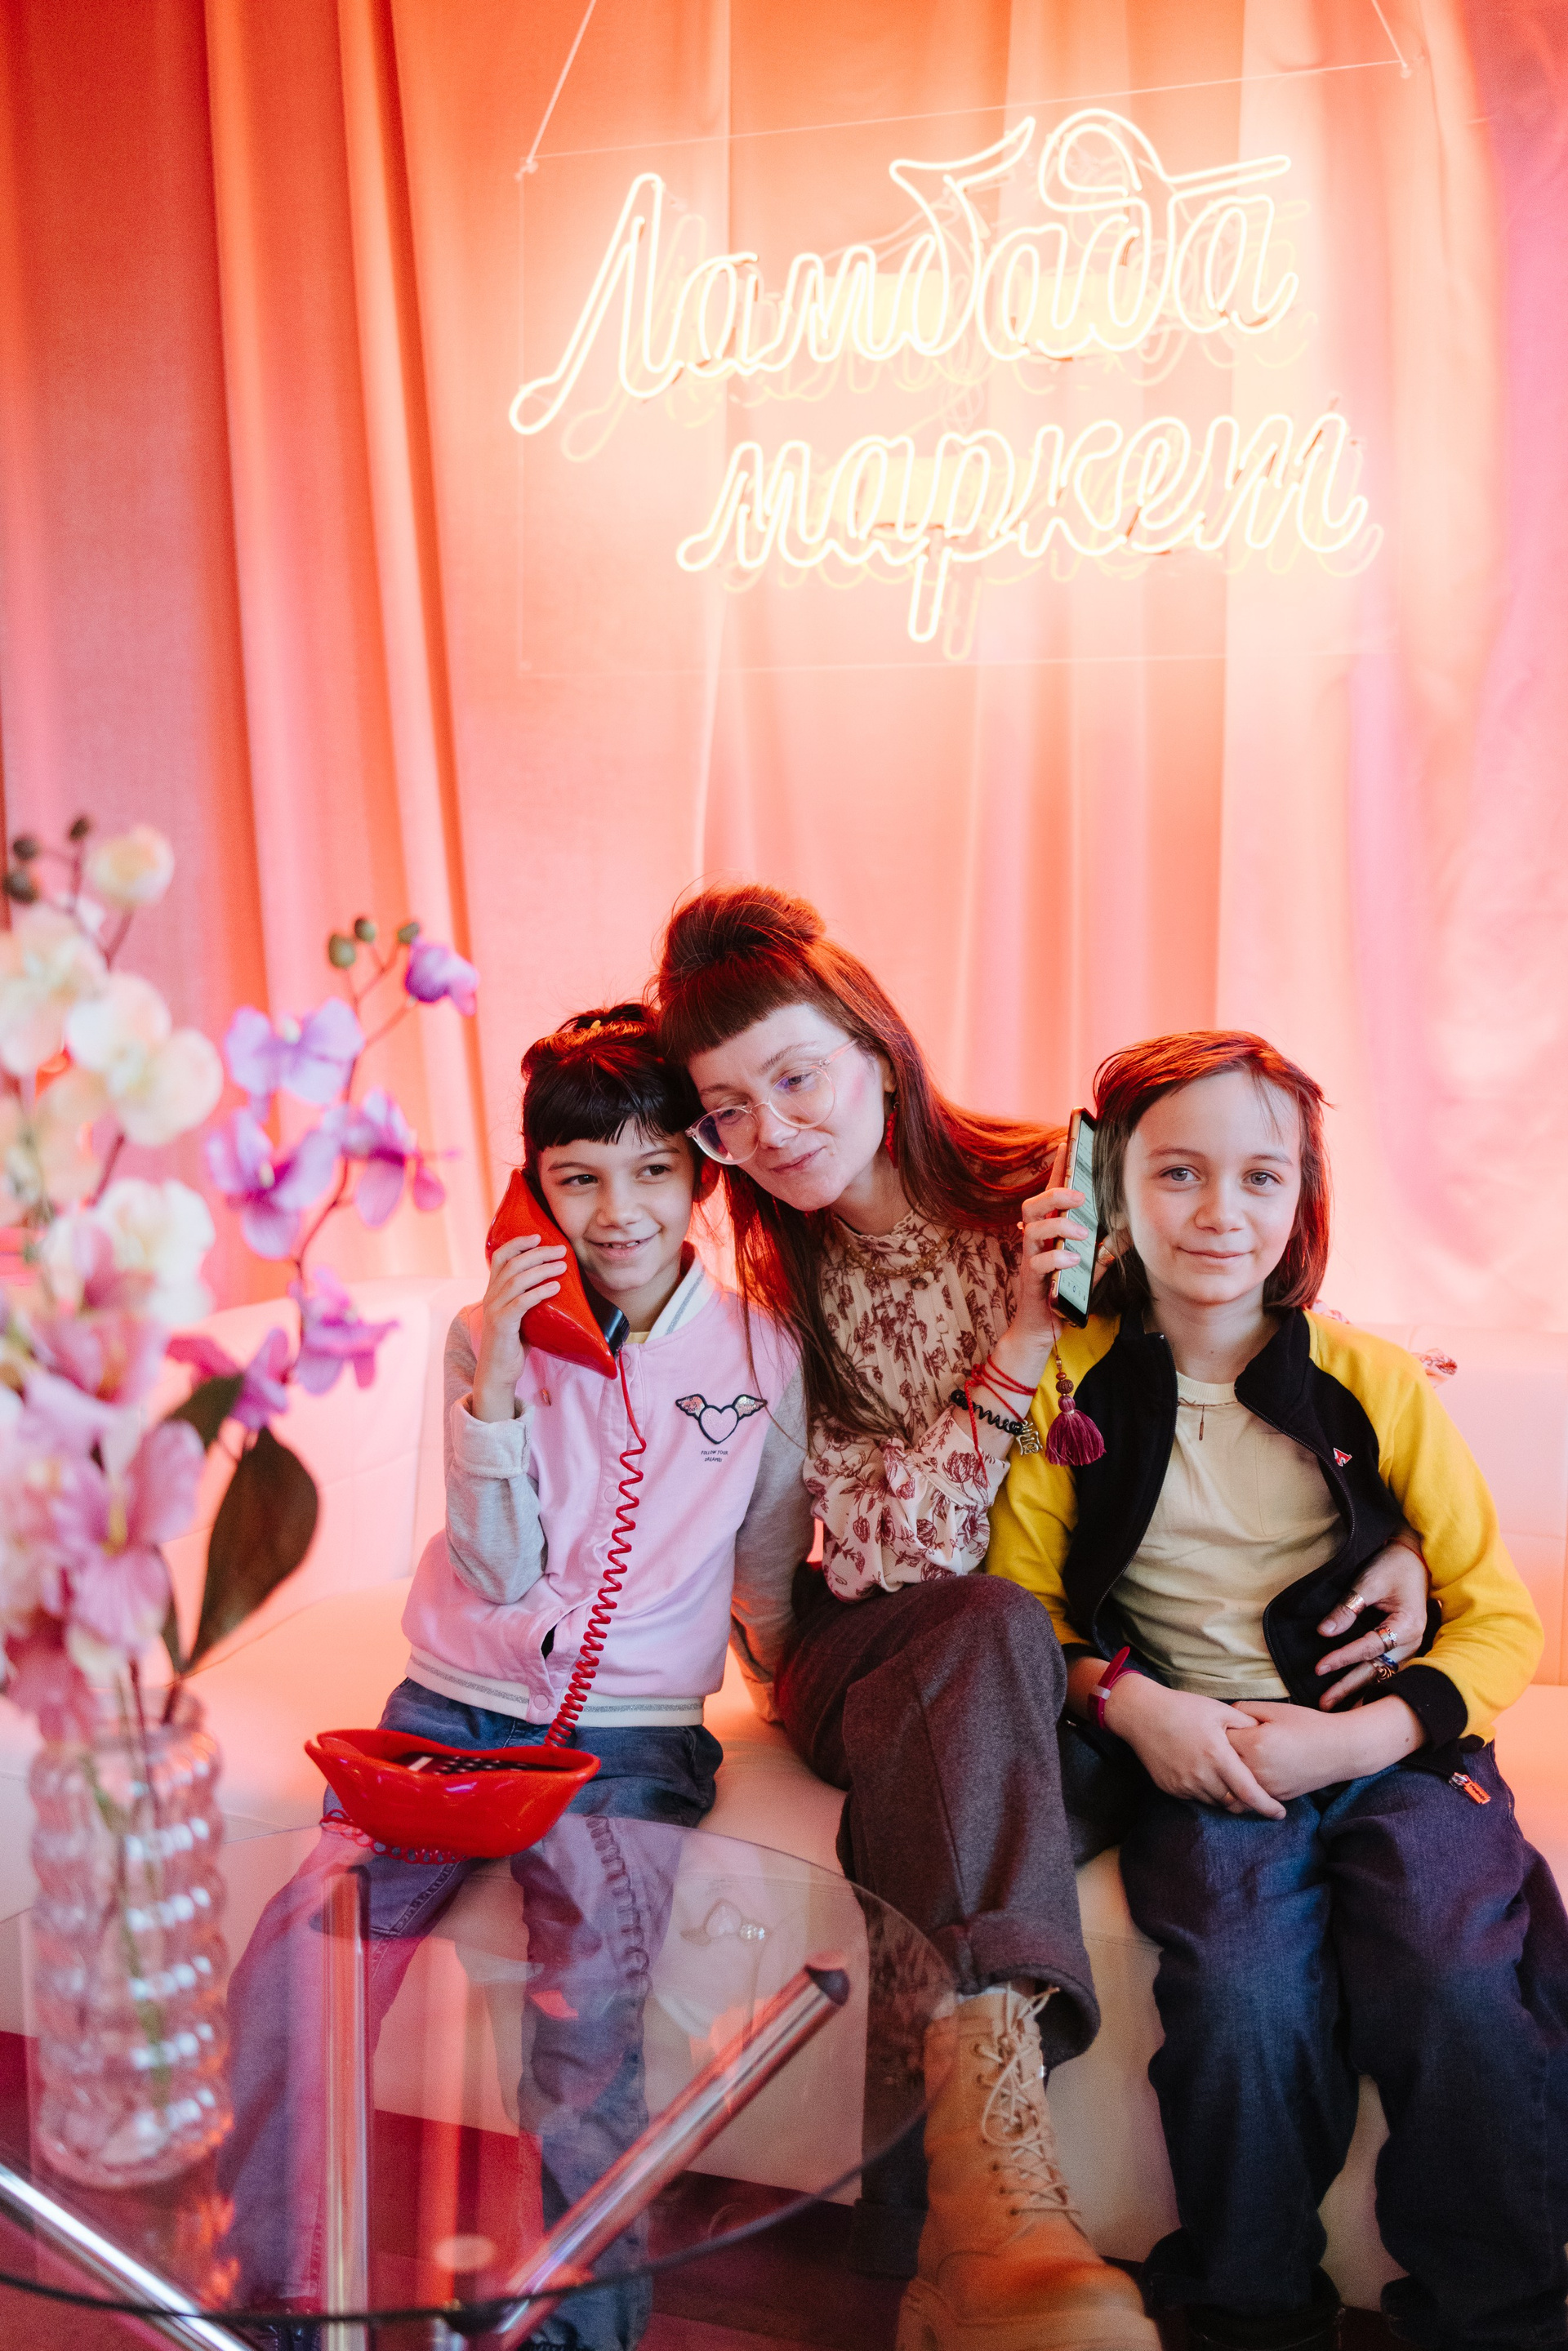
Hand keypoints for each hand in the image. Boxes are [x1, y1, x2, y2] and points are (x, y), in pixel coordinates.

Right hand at [471, 1233, 569, 1420]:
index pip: (500, 1257)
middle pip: (512, 1264)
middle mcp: (490, 1296)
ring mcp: (494, 1310)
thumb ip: (528, 1298)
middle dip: (537, 1253)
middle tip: (560, 1250)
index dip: (517, 1243)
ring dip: (541, 1270)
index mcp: (493, 1290)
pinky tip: (555, 1287)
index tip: (537, 1236)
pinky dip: (539, 1292)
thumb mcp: (520, 1314)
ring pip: (516, 1281)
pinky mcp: (502, 1325)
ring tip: (562, 1266)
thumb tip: (555, 1283)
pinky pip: (521, 1303)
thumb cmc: (513, 1343)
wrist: (498, 1372)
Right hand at [993, 1138, 1090, 1382]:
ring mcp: (1030, 1260)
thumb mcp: (1089, 1271)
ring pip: (1032, 1229)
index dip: (1057, 1167)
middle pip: (1033, 1204)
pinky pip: (1038, 1263)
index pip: (1051, 1194)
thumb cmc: (1063, 1296)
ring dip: (1059, 1226)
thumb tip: (1123, 1237)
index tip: (1066, 1141)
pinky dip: (1057, 1258)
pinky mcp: (1030, 1281)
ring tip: (1082, 1233)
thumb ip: (1102, 1254)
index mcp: (1050, 1233)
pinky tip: (1073, 1260)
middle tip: (1081, 1196)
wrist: (1042, 1331)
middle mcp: (1036, 1242)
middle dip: (1056, 1194)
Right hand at [1102, 1674, 1287, 1818]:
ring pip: (1214, 1802)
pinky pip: (1195, 1797)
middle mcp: (1201, 1776)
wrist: (1141, 1714)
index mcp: (1217, 1756)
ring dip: (1224, 1795)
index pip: (1249, 1792)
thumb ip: (1245, 1724)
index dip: (1267, 1806)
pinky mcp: (1171, 1788)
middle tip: (1252, 1789)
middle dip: (1245, 1800)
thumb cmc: (1182, 1708)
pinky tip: (1202, 1772)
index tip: (1280, 1813)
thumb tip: (1265, 1735)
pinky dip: (1205, 1790)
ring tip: (1225, 1776)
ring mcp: (1184, 1784)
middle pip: (1233, 1802)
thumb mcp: (1219, 1709)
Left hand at [1228, 1696, 1422, 1799]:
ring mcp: (1266, 1787)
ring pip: (1232, 1783)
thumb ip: (1244, 1710)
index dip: (1219, 1730)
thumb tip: (1224, 1717)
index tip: (1224, 1726)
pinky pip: (1249, 1795)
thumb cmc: (1307, 1725)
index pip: (1218, 1739)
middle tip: (1226, 1742)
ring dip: (1230, 1772)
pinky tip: (1248, 1773)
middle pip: (1222, 1764)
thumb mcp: (1275, 1709)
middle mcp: (1256, 1770)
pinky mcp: (1275, 1796)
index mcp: (1254, 1744)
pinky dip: (1243, 1786)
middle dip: (1220, 1753)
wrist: (1340, 1750)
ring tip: (1235, 1758)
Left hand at [1314, 1537, 1430, 1708]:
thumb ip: (1348, 1609)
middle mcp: (1413, 1642)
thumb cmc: (1392, 1566)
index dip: (1343, 1658)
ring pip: (1382, 1673)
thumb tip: (1324, 1633)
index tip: (1319, 1668)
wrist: (1413, 1556)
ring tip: (1335, 1705)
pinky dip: (1370, 1682)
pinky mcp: (1403, 1646)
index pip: (1369, 1647)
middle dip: (1349, 1687)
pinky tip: (1354, 1695)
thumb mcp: (1368, 1582)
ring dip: (1359, 1689)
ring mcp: (1410, 1647)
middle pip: (1377, 1670)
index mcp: (1407, 1625)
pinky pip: (1386, 1668)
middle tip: (1323, 1703)